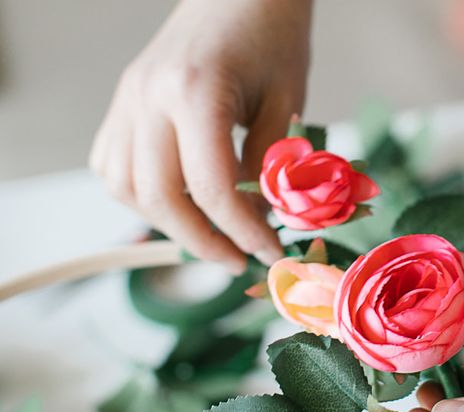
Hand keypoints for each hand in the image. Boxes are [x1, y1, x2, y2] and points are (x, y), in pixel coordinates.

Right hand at [90, 0, 311, 272]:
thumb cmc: (270, 38)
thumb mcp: (286, 103)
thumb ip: (270, 167)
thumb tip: (257, 222)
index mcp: (193, 91)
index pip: (212, 188)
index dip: (243, 232)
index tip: (268, 253)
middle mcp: (148, 96)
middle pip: (159, 197)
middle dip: (201, 241)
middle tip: (236, 258)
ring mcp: (127, 99)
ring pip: (126, 188)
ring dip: (167, 223)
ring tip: (210, 233)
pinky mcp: (121, 104)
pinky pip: (113, 167)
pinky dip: (142, 196)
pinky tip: (177, 200)